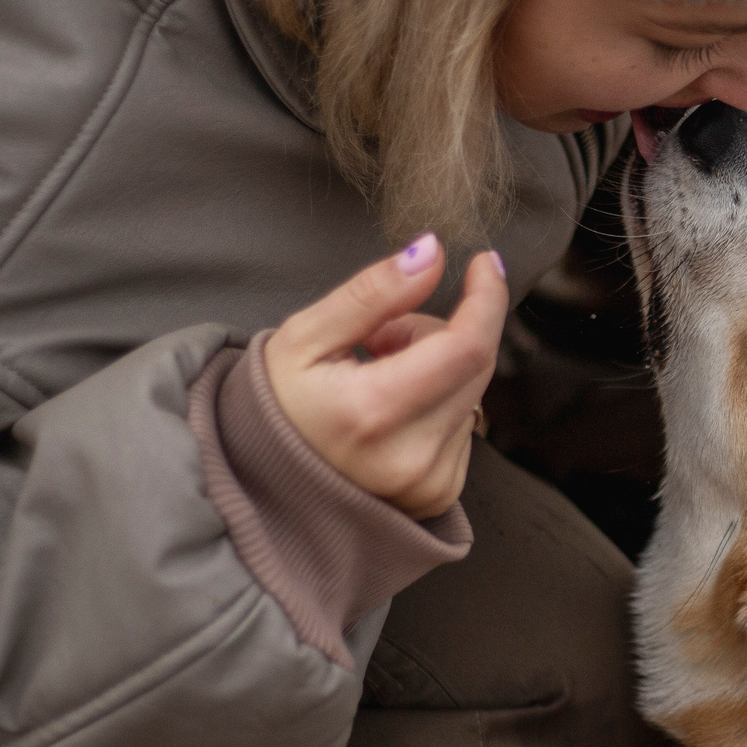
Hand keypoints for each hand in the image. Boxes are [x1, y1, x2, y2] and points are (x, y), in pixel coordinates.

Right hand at [265, 235, 506, 519]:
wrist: (261, 478)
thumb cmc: (277, 403)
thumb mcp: (305, 335)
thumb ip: (372, 292)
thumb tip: (431, 253)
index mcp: (373, 412)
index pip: (465, 347)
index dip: (484, 298)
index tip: (483, 264)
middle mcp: (410, 457)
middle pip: (474, 363)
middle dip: (441, 331)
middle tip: (381, 338)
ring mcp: (429, 482)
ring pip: (472, 392)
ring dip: (437, 370)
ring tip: (375, 382)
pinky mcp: (439, 493)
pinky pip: (464, 425)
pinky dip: (438, 406)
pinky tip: (390, 413)